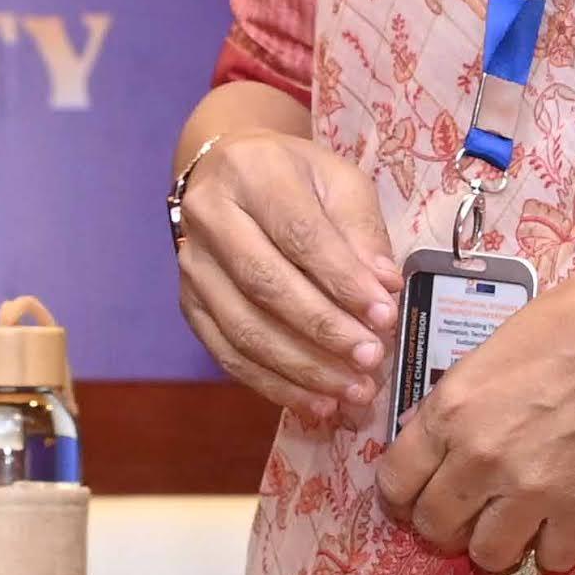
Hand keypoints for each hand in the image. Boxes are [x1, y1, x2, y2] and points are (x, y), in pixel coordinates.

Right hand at [172, 133, 399, 427]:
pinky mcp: (189, 304)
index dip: (343, 279)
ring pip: (243, 327)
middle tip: (371, 359)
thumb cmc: (295, 177)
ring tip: (351, 390)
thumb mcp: (339, 182)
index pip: (299, 234)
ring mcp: (192, 265)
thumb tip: (384, 289)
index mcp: (251, 173)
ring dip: (301, 368)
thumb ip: (361, 233)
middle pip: (265, 283)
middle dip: (323, 328)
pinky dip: (273, 385)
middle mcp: (210, 217)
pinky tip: (314, 403)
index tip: (385, 314)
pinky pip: (228, 354)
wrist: (230, 172)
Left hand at [376, 247, 574, 574]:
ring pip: (487, 555)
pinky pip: (553, 559)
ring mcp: (530, 490)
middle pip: (434, 528)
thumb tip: (435, 436)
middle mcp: (479, 458)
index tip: (421, 495)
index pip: (394, 483)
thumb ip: (459, 400)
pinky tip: (567, 518)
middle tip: (474, 509)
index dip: (404, 496)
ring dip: (501, 541)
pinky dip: (557, 545)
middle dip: (450, 523)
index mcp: (450, 409)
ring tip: (521, 518)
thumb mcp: (494, 348)